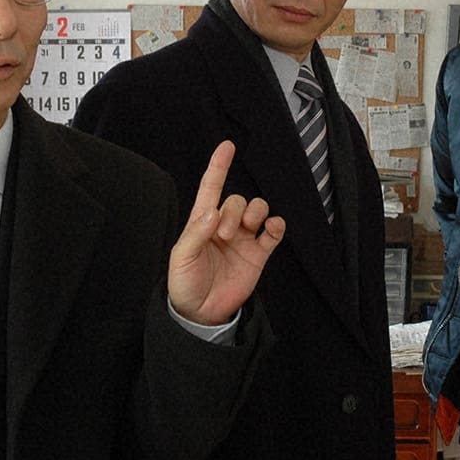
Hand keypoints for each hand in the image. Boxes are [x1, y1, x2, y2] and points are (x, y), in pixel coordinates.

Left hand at [167, 141, 284, 325]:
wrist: (201, 313)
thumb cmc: (185, 283)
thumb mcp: (182, 257)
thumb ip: (196, 233)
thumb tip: (214, 212)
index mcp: (202, 222)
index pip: (212, 187)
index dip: (219, 166)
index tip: (227, 146)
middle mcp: (225, 226)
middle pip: (238, 200)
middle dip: (234, 211)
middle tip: (224, 235)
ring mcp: (243, 239)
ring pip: (257, 209)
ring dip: (255, 213)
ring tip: (245, 231)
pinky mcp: (258, 254)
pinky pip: (274, 232)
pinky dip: (277, 224)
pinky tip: (271, 227)